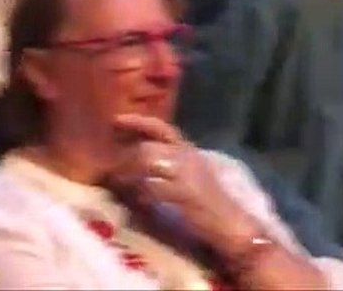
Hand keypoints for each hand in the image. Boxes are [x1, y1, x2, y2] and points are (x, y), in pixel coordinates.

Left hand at [108, 115, 257, 255]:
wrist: (230, 223)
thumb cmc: (206, 201)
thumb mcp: (187, 173)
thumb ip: (164, 162)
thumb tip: (131, 159)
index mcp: (187, 150)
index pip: (160, 127)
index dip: (137, 122)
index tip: (116, 120)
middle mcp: (187, 156)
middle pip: (147, 148)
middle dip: (126, 159)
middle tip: (112, 170)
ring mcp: (187, 173)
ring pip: (149, 163)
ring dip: (130, 175)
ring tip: (121, 186)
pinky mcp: (185, 193)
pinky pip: (154, 187)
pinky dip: (142, 193)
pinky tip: (140, 201)